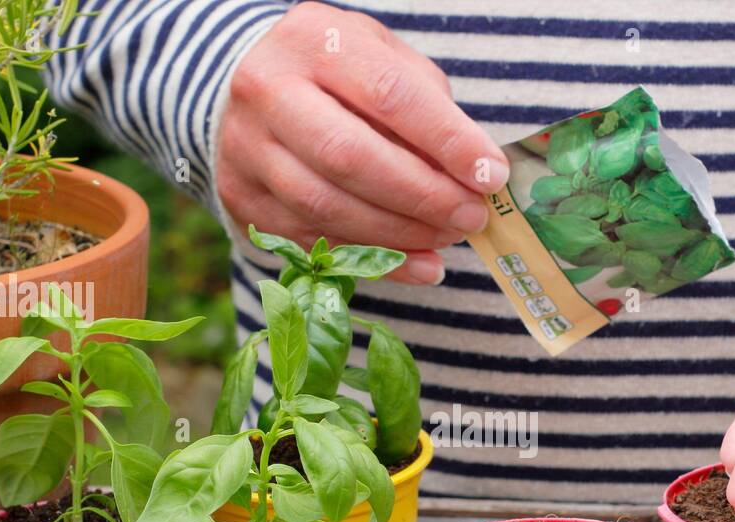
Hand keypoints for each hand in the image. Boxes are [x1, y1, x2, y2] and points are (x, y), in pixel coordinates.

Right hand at [215, 1, 508, 283]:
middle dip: (421, 196)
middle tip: (471, 217)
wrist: (250, 86)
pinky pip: (314, 243)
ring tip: (448, 236)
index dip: (445, 140)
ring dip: (399, 234)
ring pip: (326, 207)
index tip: (490, 174)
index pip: (388, 94)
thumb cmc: (336, 72)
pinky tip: (419, 265)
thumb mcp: (383, 60)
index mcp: (314, 42)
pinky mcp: (243, 200)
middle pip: (349, 157)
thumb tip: (475, 173)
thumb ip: (428, 106)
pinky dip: (375, 262)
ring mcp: (247, 150)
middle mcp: (269, 92)